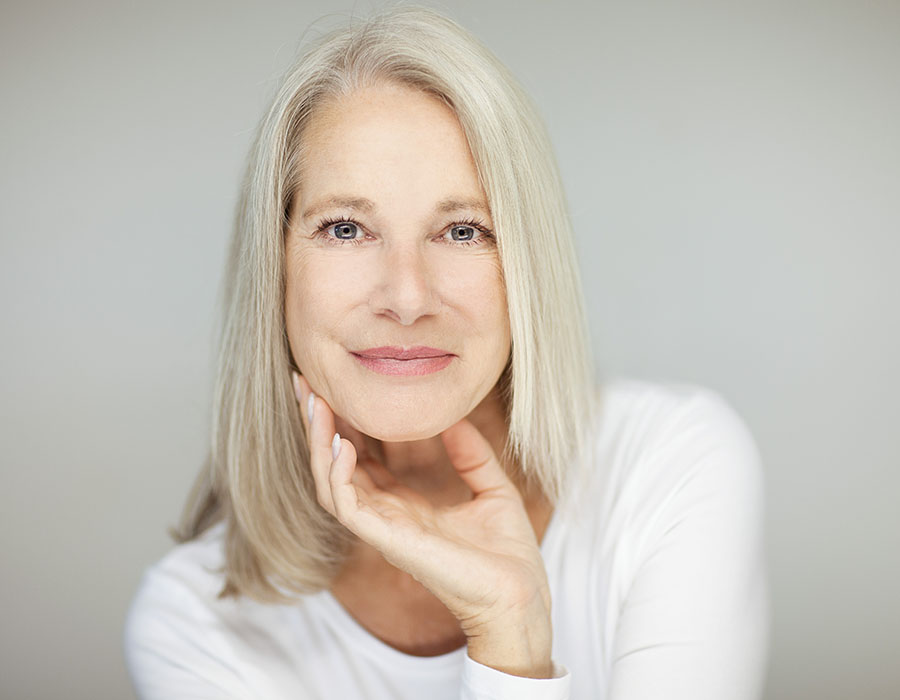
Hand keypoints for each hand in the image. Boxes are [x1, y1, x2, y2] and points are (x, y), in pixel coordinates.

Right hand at [292, 372, 552, 677]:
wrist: (521, 597)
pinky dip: (338, 474)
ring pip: (329, 482)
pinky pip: (348, 506)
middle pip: (334, 465)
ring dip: (318, 443)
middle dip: (316, 425)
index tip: (333, 386)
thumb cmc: (508, 555)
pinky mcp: (389, 541)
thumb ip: (471, 454)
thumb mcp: (493, 488)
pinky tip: (343, 444)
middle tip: (304, 382)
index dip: (344, 424)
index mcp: (405, 505)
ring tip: (314, 403)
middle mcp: (386, 515)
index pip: (359, 459)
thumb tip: (456, 416)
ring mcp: (384, 529)